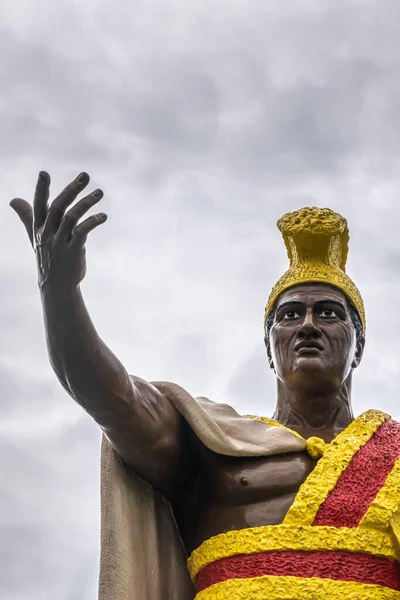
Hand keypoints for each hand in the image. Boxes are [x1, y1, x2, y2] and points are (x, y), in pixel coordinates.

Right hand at [10, 171, 106, 290]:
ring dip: (86, 203)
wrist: (56, 285)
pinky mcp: (73, 251)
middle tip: (85, 175)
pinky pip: (82, 233)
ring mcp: (60, 243)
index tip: (44, 173)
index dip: (41, 189)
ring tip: (99, 193)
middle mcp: (48, 233)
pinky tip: (102, 216)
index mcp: (39, 228)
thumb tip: (13, 200)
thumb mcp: (35, 237)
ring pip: (71, 218)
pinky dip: (92, 222)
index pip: (38, 205)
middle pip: (57, 207)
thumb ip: (27, 216)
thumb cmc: (47, 257)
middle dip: (71, 189)